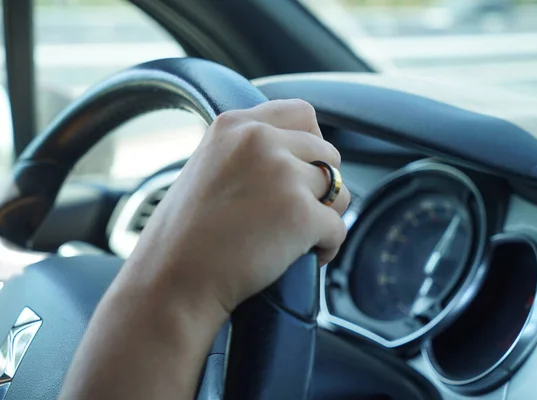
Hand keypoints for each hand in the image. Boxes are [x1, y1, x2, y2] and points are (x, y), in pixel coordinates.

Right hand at [125, 99, 350, 315]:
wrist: (172, 281)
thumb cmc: (185, 236)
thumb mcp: (208, 167)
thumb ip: (248, 152)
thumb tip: (295, 156)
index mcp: (236, 125)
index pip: (302, 113)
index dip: (311, 143)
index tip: (302, 168)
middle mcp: (261, 140)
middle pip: (328, 153)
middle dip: (320, 186)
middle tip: (297, 213)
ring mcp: (283, 175)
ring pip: (339, 191)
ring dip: (327, 215)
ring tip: (298, 237)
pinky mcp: (301, 214)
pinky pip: (339, 229)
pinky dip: (327, 247)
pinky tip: (304, 258)